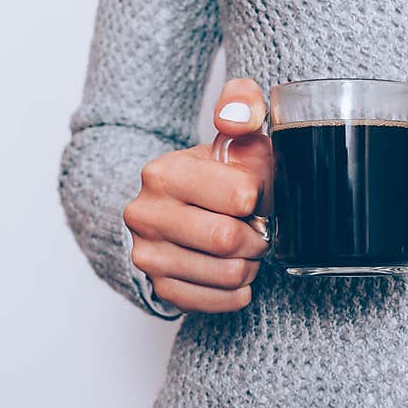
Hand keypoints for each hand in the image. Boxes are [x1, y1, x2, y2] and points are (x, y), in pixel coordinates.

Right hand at [123, 79, 271, 312]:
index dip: (262, 198)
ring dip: (252, 264)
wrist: (175, 208)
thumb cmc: (217, 171)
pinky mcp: (159, 288)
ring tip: (247, 247)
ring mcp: (148, 255)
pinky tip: (236, 269)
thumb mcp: (232, 132)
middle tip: (259, 228)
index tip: (257, 195)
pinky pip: (219, 302)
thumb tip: (235, 119)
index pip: (240, 196)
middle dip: (259, 236)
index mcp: (164, 173)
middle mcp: (146, 214)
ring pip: (229, 274)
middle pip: (229, 240)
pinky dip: (240, 290)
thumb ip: (241, 106)